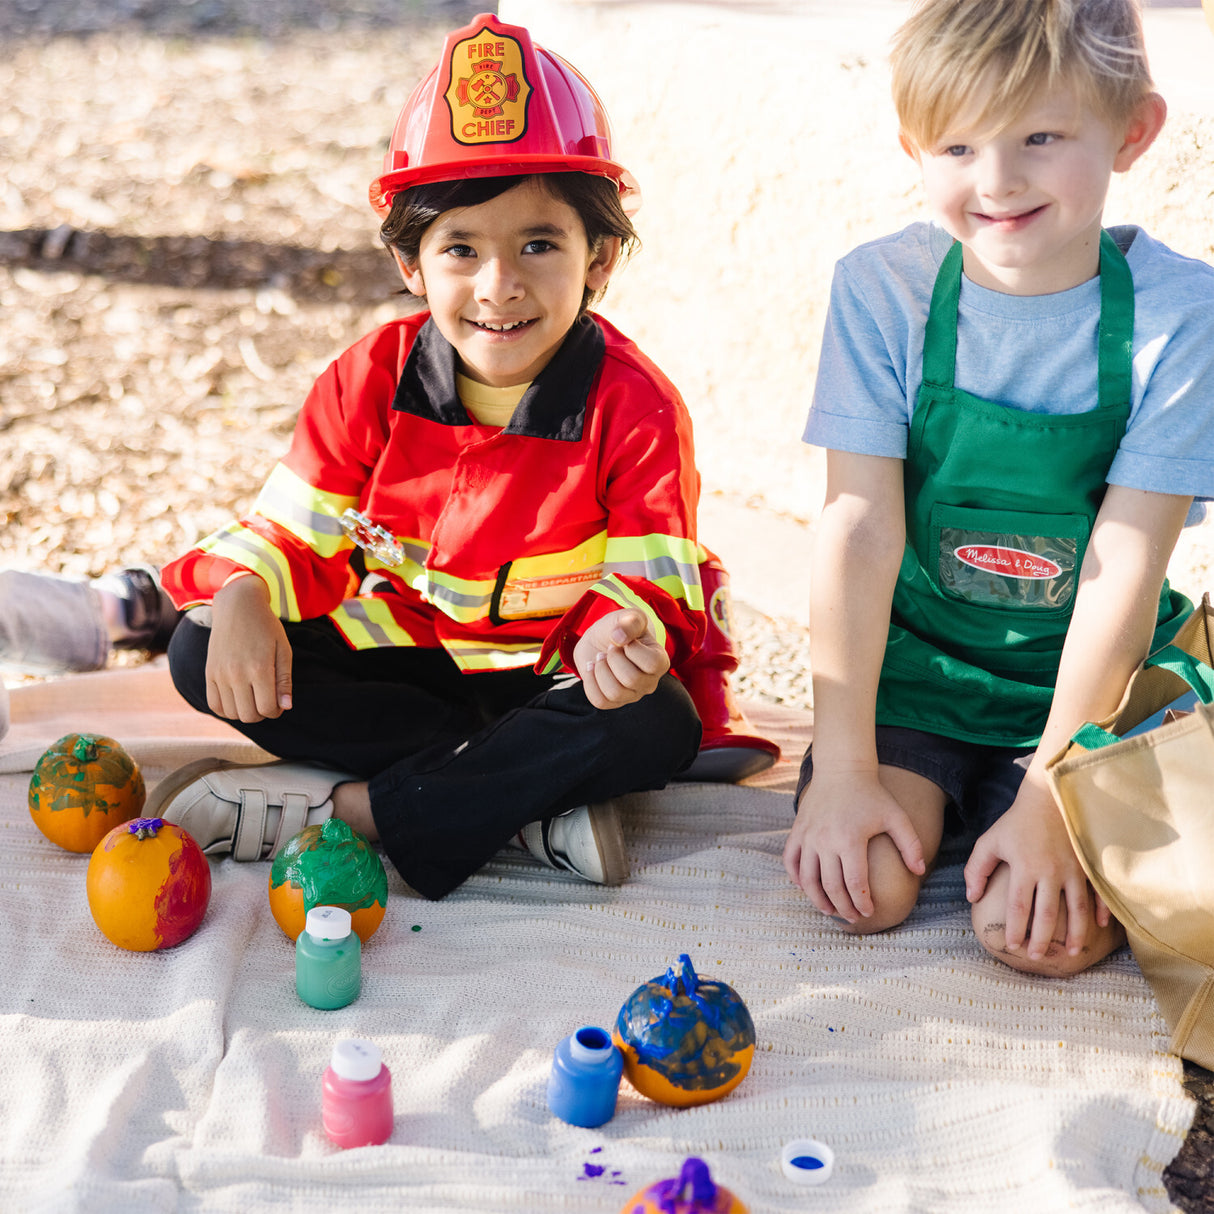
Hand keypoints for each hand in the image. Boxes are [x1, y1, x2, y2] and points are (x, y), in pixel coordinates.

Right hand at [205, 575, 292, 722]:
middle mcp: (237, 673)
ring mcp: (220, 674)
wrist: (238, 607)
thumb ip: (285, 680)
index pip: (267, 709)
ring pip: (232, 713)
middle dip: (262, 714)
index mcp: (260, 668)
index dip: (276, 711)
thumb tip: (285, 707)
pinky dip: (227, 710)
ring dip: (245, 712)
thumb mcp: (284, 650)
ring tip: (253, 698)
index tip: (279, 703)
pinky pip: (214, 705)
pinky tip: (237, 701)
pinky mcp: (209, 672)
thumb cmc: (266, 627)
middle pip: (249, 715)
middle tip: (267, 700)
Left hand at [572, 608, 668, 709]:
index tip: (624, 640)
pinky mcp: (614, 702)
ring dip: (600, 670)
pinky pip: (599, 701)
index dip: (632, 648)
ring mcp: (632, 695)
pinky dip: (590, 682)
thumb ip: (630, 622)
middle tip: (610, 648)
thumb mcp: (628, 616)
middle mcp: (650, 682)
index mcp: (660, 661)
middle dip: (613, 658)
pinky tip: (592, 668)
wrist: (601, 639)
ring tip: (600, 658)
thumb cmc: (620, 628)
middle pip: (631, 679)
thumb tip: (618, 637)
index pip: (651, 663)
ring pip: (614, 693)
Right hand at [783, 766, 925, 922]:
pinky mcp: (797, 831)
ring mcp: (808, 837)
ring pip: (807, 880)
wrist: (841, 769)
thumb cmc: (871, 794)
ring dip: (817, 900)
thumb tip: (919, 872)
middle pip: (831, 887)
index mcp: (850, 840)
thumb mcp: (896, 816)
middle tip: (852, 917)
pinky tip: (807, 888)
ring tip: (829, 911)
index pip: (854, 884)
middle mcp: (825, 841)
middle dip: (843, 908)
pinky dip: (796, 878)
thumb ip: (911, 845)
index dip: (862, 903)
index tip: (869, 912)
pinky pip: (790, 862)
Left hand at [964, 773, 1106, 960]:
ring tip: (1073, 952)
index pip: (1018, 907)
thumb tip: (971, 898)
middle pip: (1047, 915)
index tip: (1013, 946)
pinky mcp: (1089, 865)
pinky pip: (1098, 893)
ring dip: (1076, 934)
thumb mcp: (990, 841)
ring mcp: (1074, 869)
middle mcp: (1050, 871)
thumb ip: (976, 869)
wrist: (1050, 797)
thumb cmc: (1017, 822)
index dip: (1015, 930)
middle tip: (1038, 957)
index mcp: (1024, 867)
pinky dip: (1102, 911)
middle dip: (1042, 940)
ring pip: (1077, 909)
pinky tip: (1101, 928)